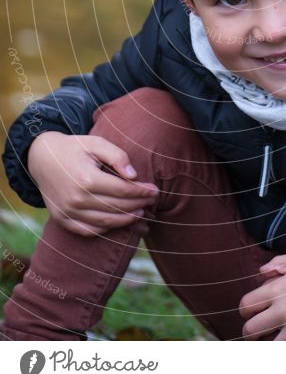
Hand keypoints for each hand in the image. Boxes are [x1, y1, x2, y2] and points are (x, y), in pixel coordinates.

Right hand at [27, 132, 158, 237]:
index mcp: (87, 179)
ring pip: (105, 222)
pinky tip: (119, 221)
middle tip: (152, 201)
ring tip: (141, 213)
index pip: (123, 191)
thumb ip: (117, 156)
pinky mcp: (62, 219)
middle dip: (139, 205)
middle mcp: (76, 199)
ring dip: (126, 220)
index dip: (142, 192)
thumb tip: (134, 176)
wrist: (41, 157)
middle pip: (117, 207)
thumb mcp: (96, 143)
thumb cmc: (74, 148)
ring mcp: (68, 212)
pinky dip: (106, 228)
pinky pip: (88, 230)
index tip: (155, 190)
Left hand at [239, 251, 285, 339]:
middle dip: (251, 332)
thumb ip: (277, 263)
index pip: (246, 306)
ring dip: (269, 345)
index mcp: (277, 290)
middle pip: (251, 330)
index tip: (251, 312)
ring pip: (270, 348)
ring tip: (273, 341)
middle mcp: (283, 311)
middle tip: (257, 332)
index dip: (246, 310)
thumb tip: (261, 273)